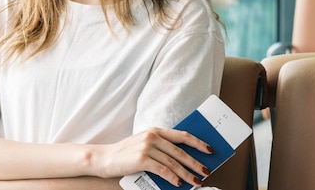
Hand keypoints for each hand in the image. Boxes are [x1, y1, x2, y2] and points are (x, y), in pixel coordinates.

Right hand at [95, 127, 212, 187]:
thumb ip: (161, 147)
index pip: (182, 135)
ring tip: (196, 181)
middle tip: (205, 171)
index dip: (197, 143)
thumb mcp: (144, 144)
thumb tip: (184, 160)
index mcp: (155, 130)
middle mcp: (152, 136)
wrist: (105, 158)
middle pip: (180, 151)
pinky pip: (163, 170)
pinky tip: (179, 183)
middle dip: (195, 163)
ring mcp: (147, 147)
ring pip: (174, 162)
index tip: (209, 150)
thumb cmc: (126, 153)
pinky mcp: (142, 159)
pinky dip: (173, 178)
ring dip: (187, 174)